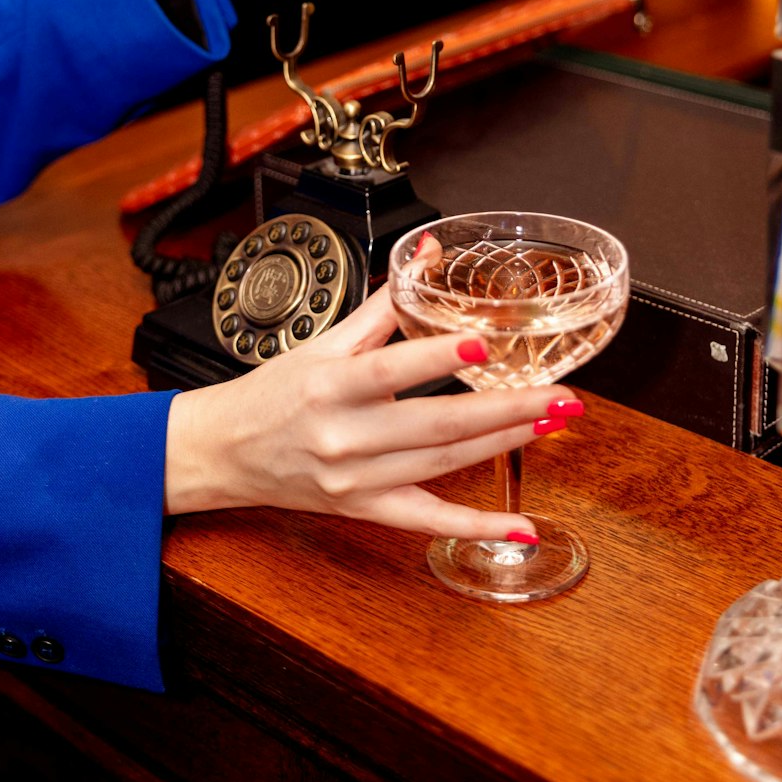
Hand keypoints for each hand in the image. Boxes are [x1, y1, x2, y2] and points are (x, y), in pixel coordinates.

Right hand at [164, 286, 583, 540]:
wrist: (224, 452)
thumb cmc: (274, 392)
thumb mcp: (324, 341)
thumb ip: (384, 304)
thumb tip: (427, 255)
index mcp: (330, 385)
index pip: (390, 370)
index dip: (438, 356)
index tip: (486, 341)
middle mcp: (344, 437)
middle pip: (434, 425)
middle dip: (504, 409)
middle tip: (558, 395)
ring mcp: (356, 480)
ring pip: (442, 465)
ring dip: (503, 445)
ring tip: (551, 423)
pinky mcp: (364, 510)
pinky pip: (427, 521)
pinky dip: (476, 526)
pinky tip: (521, 525)